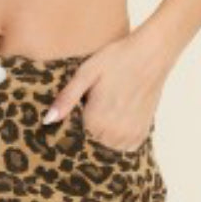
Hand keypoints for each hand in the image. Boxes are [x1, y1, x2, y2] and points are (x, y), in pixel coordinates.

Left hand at [42, 29, 169, 151]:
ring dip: (102, 138)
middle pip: (90, 145)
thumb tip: (47, 121)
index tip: (74, 114)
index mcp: (95, 121)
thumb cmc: (117, 58)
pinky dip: (117, 140)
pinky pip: (122, 148)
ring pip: (106, 148)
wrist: (152, 53)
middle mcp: (113, 134)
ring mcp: (129, 136)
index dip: (69, 129)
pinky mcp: (141, 135)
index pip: (73, 139)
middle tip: (92, 108)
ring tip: (105, 113)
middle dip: (86, 134)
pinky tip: (116, 121)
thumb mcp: (86, 73)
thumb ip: (66, 98)